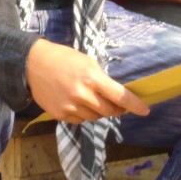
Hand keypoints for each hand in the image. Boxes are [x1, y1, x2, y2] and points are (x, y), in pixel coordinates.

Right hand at [25, 39, 149, 124]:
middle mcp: (82, 95)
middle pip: (109, 111)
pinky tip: (78, 103)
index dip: (134, 105)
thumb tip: (116, 96)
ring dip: (99, 111)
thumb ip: (101, 80)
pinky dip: (84, 114)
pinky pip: (80, 120)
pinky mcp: (60, 115)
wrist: (34, 64)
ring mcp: (70, 107)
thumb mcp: (88, 63)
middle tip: (118, 104)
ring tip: (92, 99)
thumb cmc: (65, 59)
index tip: (145, 111)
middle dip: (117, 109)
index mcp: (92, 78)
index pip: (119, 96)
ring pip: (95, 117)